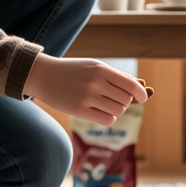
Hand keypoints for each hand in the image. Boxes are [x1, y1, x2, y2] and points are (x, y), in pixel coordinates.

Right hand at [24, 53, 148, 125]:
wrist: (43, 75)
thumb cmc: (74, 71)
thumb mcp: (95, 66)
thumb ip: (117, 76)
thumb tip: (140, 89)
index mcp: (102, 69)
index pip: (131, 85)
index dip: (141, 93)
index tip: (143, 98)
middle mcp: (95, 83)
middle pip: (126, 100)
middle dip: (125, 101)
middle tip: (114, 98)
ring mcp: (87, 97)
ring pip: (118, 111)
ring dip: (117, 110)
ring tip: (106, 104)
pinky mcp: (79, 110)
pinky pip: (107, 120)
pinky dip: (109, 118)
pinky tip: (101, 112)